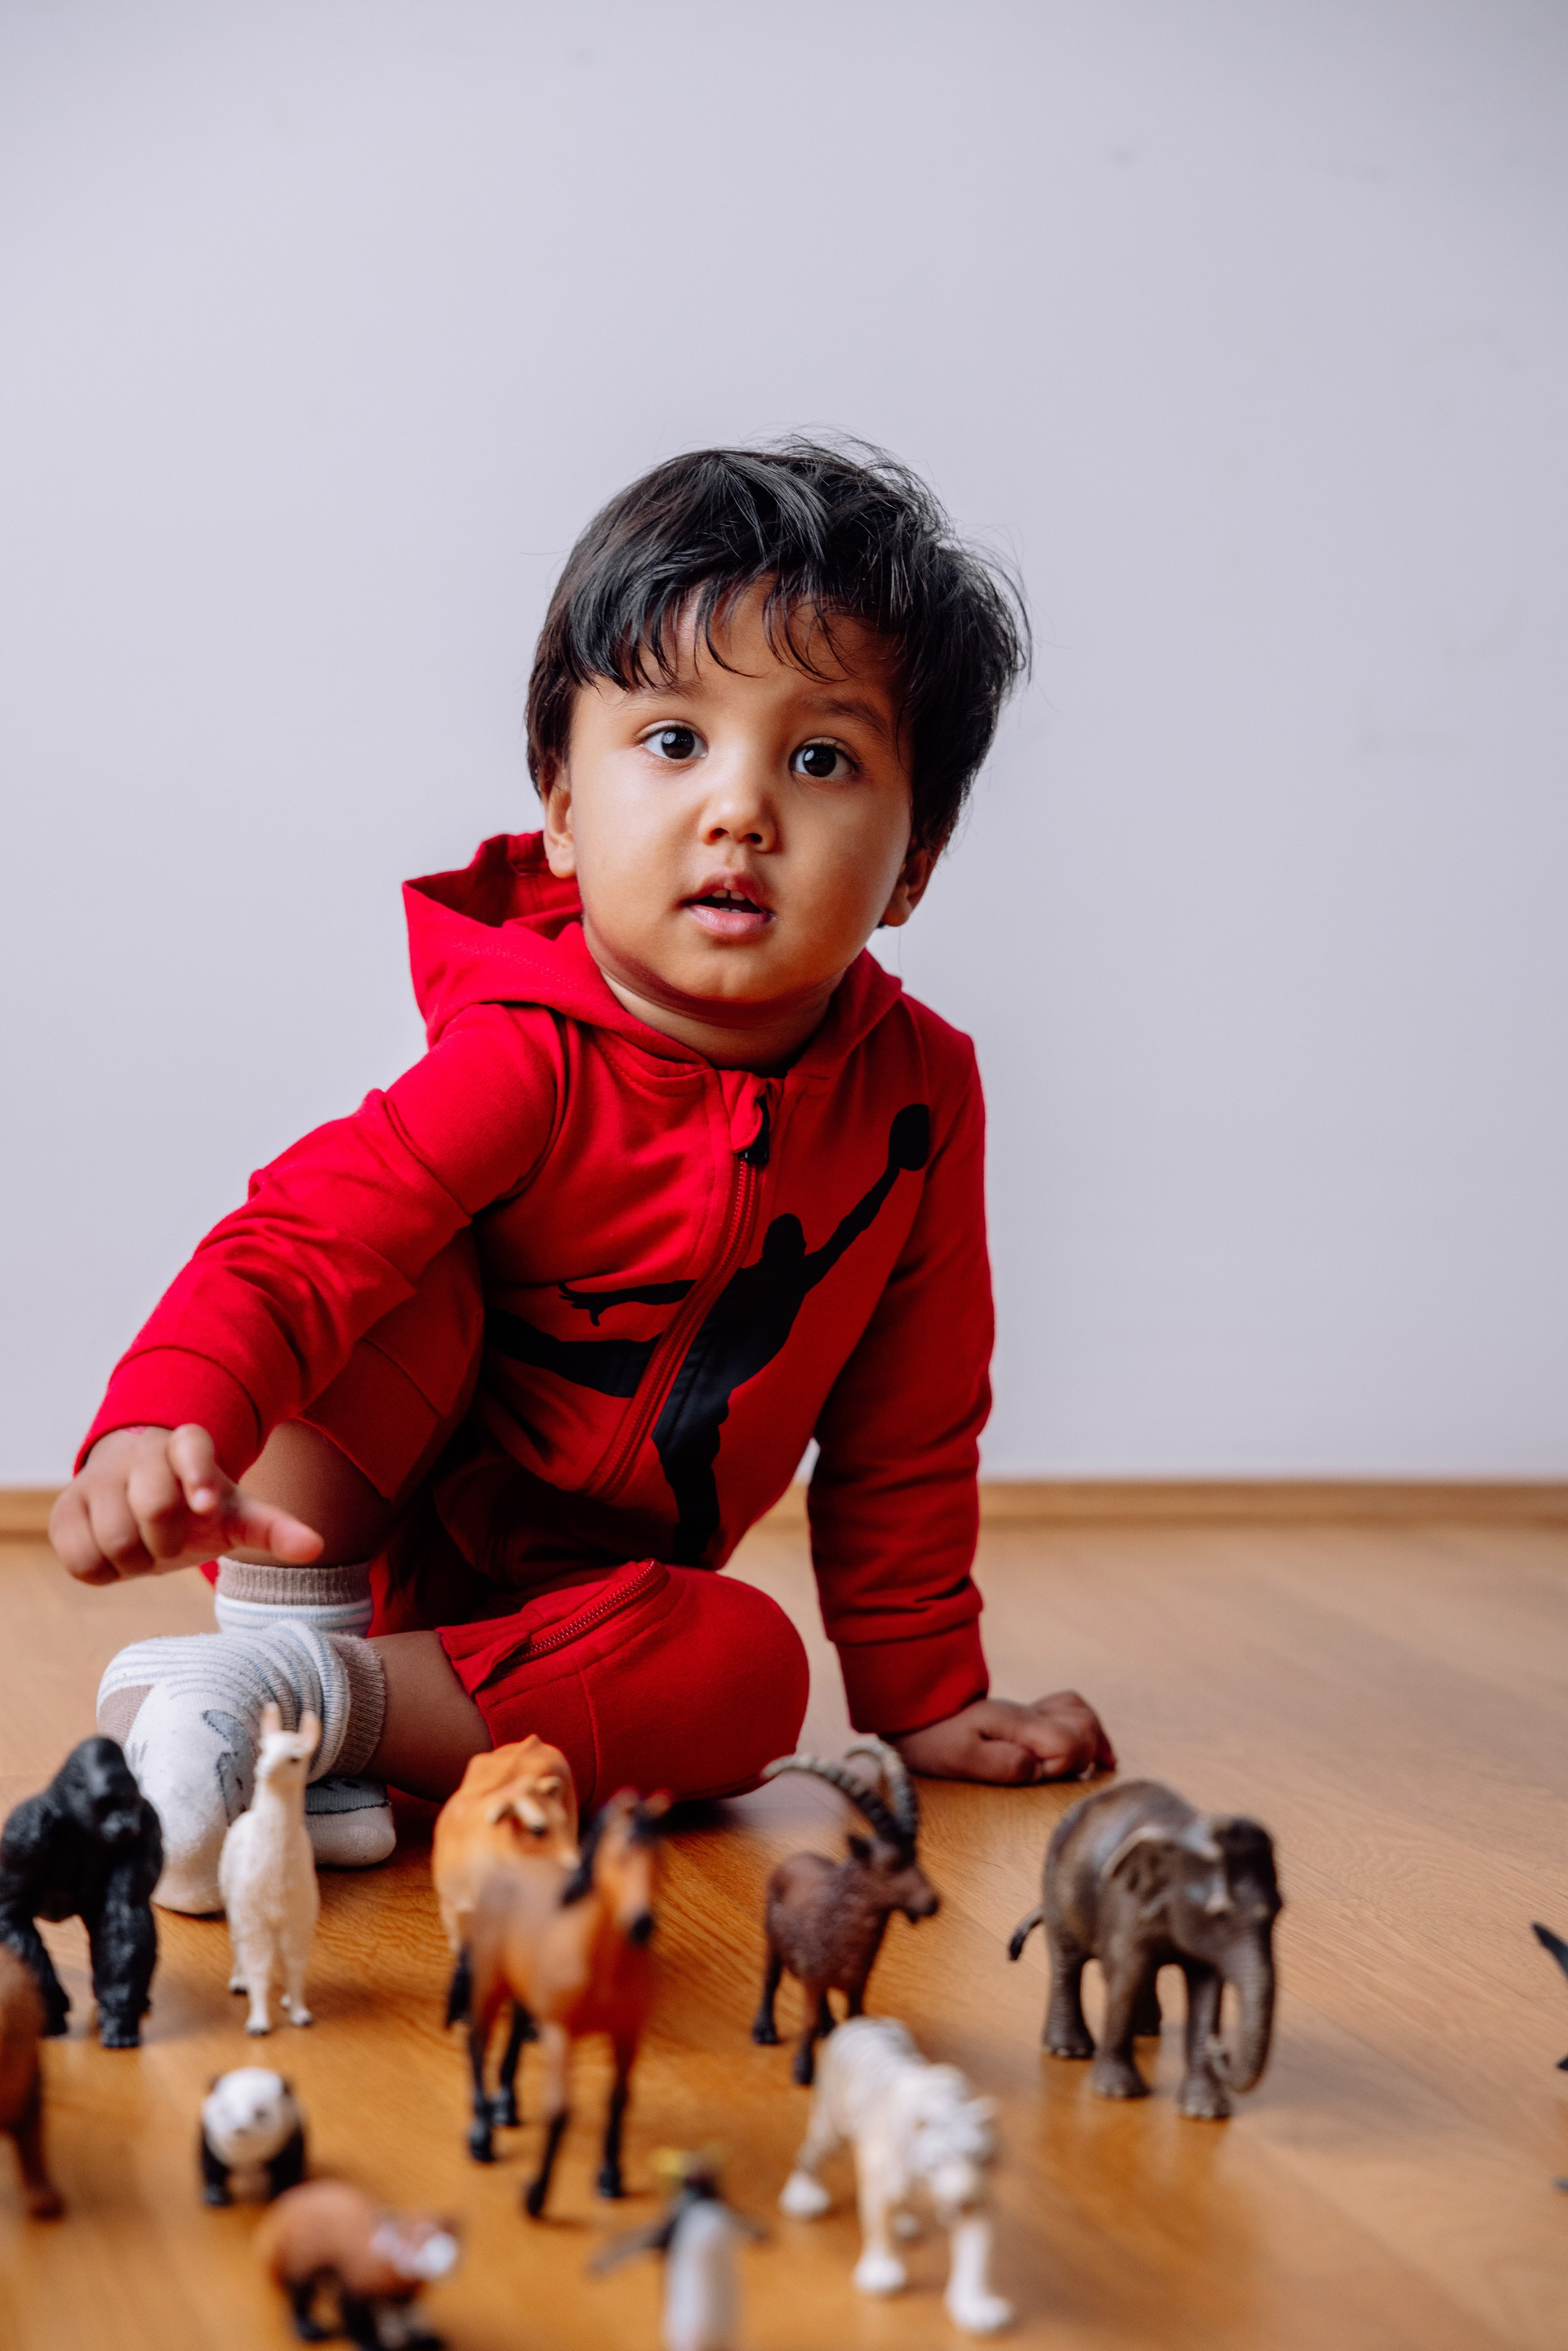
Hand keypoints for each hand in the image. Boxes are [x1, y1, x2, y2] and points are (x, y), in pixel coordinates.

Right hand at [49, 1424, 322, 1585]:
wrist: (136, 1499)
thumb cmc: (194, 1509)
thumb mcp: (235, 1514)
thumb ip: (273, 1528)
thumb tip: (315, 1547)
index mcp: (187, 1445)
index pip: (192, 1447)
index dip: (199, 1475)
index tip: (207, 1506)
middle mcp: (139, 1454)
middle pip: (154, 1506)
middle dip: (168, 1542)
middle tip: (171, 1543)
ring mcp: (97, 1479)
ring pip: (114, 1539)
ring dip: (136, 1561)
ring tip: (145, 1548)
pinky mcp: (65, 1509)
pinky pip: (80, 1559)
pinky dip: (103, 1571)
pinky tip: (116, 1557)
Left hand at [892, 1692, 1115, 1784]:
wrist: (915, 1718)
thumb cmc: (935, 1741)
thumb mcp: (960, 1758)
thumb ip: (1001, 1763)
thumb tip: (1035, 1769)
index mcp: (1017, 1724)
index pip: (1068, 1742)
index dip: (1063, 1765)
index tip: (1037, 1775)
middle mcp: (1030, 1714)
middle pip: (1084, 1727)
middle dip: (1085, 1753)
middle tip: (1066, 1774)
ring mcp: (1030, 1713)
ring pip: (1082, 1715)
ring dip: (1093, 1739)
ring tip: (1098, 1764)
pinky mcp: (1027, 1718)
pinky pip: (1070, 1711)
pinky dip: (1087, 1728)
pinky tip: (1094, 1751)